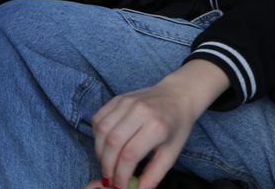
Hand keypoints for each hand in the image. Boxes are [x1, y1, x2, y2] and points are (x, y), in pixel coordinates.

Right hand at [87, 60, 229, 188]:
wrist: (177, 96)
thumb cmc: (176, 127)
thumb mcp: (171, 154)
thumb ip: (154, 174)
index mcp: (156, 127)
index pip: (130, 155)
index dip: (120, 174)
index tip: (119, 186)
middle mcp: (139, 112)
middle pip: (112, 143)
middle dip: (107, 165)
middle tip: (109, 178)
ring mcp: (125, 102)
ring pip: (102, 130)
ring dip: (99, 151)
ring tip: (106, 163)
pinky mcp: (117, 98)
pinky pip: (98, 119)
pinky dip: (97, 136)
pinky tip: (104, 146)